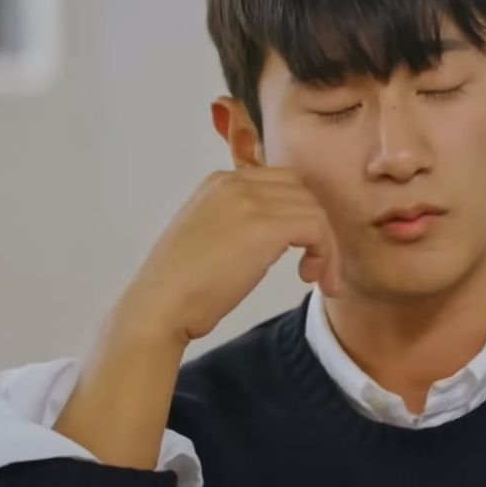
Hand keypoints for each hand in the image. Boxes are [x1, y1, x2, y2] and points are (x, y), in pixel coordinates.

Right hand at [113, 167, 338, 344]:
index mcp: (220, 181)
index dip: (300, 214)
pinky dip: (325, 254)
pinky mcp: (265, 226)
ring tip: (315, 278)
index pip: (281, 183)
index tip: (300, 250)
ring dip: (325, 246)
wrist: (160, 305)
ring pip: (314, 211)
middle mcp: (235, 181)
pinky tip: (309, 277)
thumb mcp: (211, 235)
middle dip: (317, 227)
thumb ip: (240, 221)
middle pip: (302, 192)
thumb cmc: (182, 285)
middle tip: (314, 266)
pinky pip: (317, 229)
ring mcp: (250, 200)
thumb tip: (277, 233)